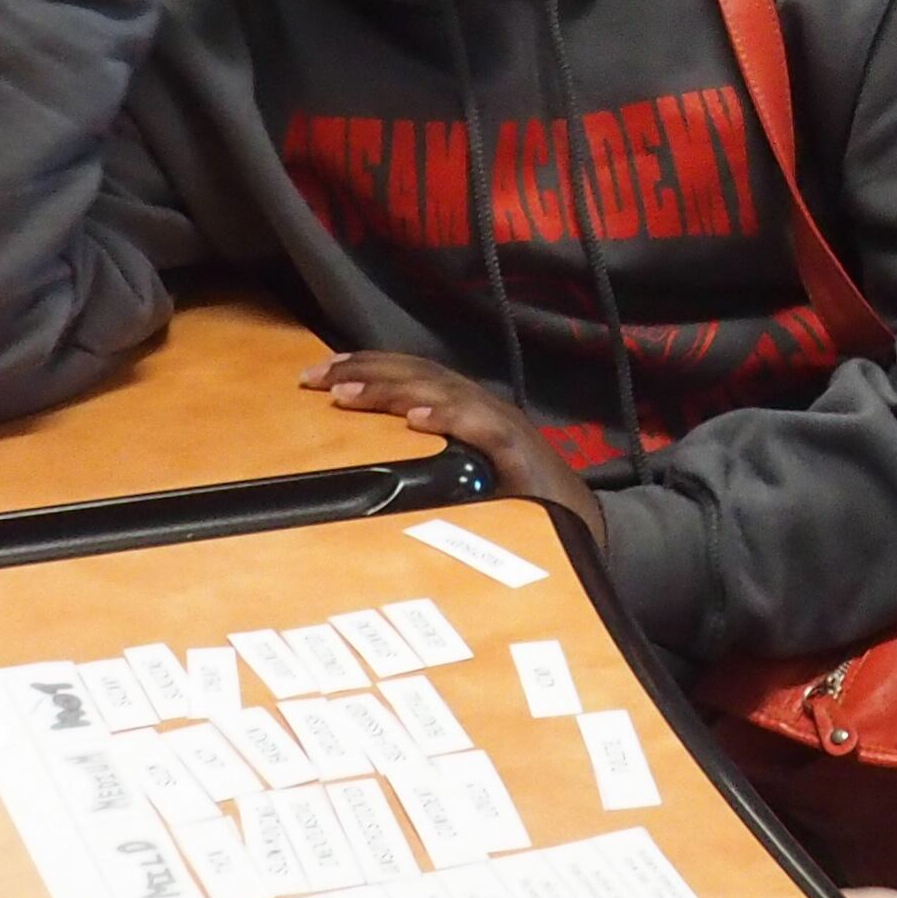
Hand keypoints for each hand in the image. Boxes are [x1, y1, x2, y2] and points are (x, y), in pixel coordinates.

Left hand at [304, 350, 599, 532]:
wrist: (584, 529)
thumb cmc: (519, 508)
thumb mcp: (461, 483)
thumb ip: (424, 471)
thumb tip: (365, 473)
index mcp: (465, 412)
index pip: (411, 375)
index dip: (366, 368)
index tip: (317, 374)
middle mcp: (483, 409)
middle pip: (418, 374)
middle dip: (363, 370)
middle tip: (313, 376)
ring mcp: (502, 427)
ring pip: (441, 392)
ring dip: (391, 389)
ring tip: (346, 392)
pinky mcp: (520, 452)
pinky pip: (481, 427)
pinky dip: (448, 417)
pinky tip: (416, 419)